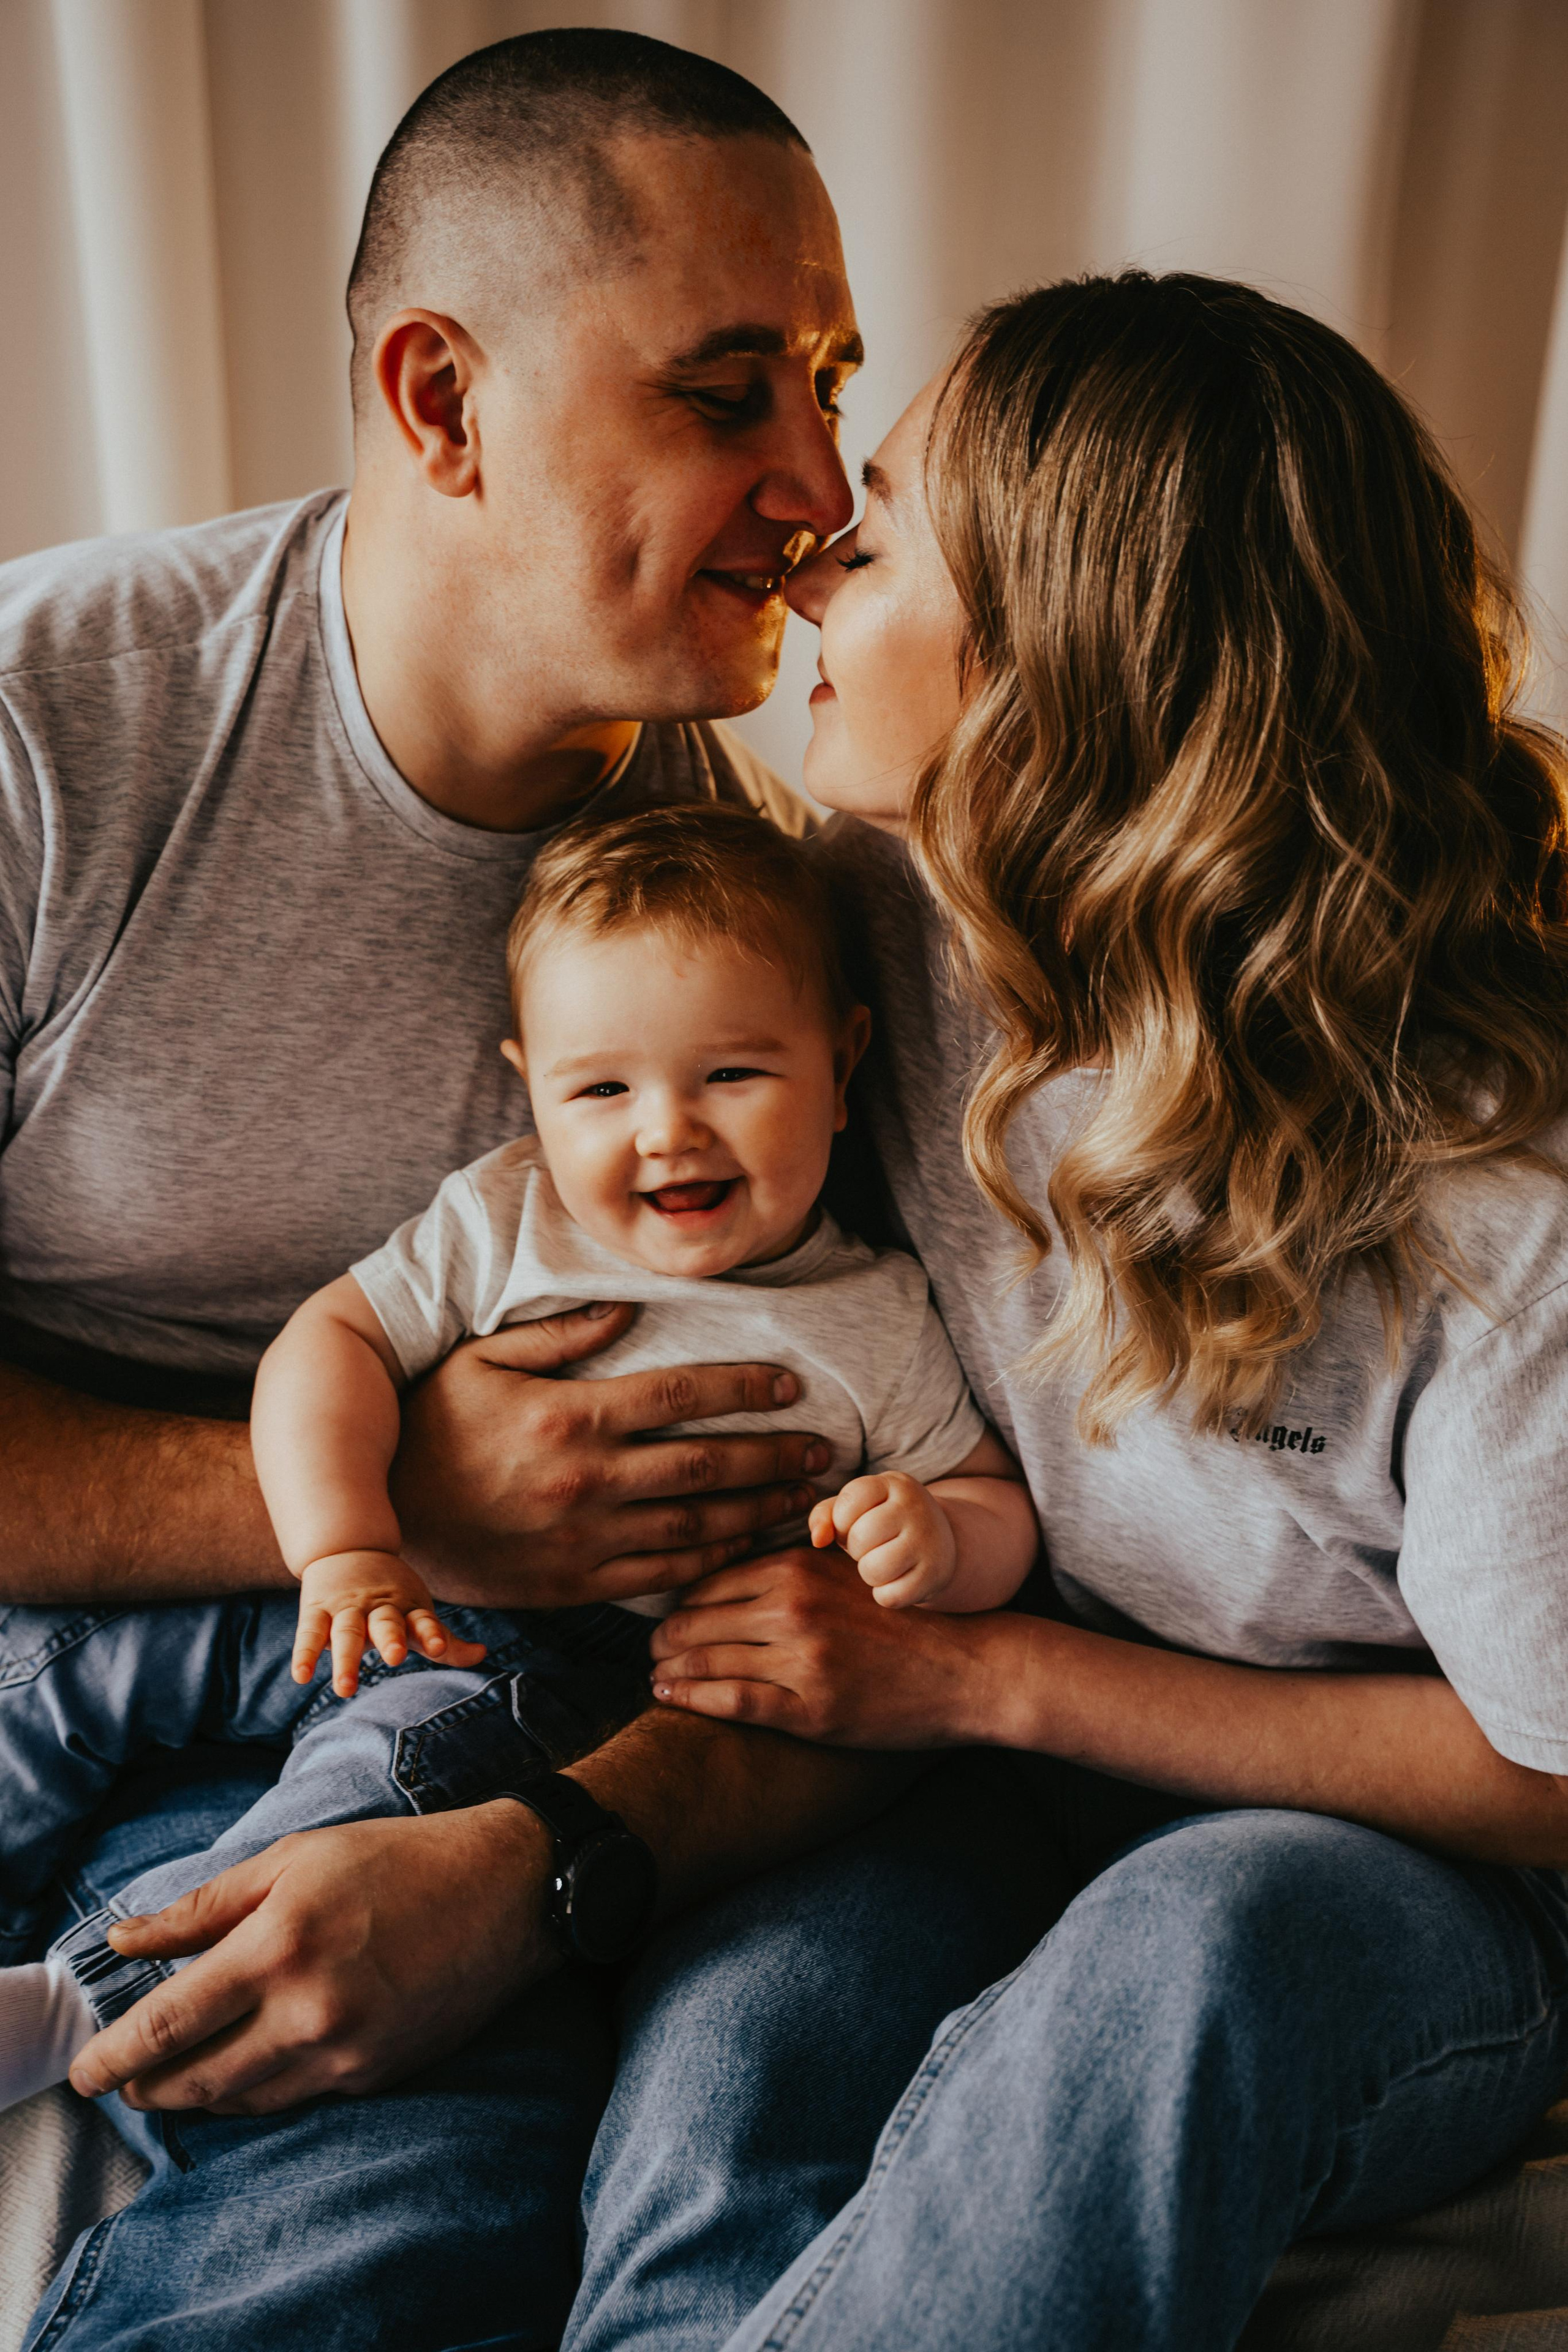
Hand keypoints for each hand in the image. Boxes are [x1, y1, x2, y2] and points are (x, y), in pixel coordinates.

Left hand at [68, 1802, 555, 2114]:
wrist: (504, 1891)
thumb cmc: (396, 1860)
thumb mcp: (293, 1859)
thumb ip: (204, 1906)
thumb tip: (125, 1939)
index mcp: (280, 1946)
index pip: (170, 2021)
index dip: (116, 2052)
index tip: (86, 2068)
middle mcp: (308, 2011)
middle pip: (197, 2079)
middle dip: (148, 2087)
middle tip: (121, 2080)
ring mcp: (345, 2051)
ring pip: (242, 2101)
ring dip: (197, 2097)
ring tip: (172, 2079)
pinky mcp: (375, 2074)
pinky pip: (294, 2098)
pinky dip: (256, 2091)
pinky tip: (243, 2070)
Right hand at [292, 1548, 488, 1696]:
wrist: (348, 1549)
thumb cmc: (391, 1593)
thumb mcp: (418, 1610)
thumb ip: (444, 1640)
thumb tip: (483, 1655)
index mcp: (406, 1607)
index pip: (422, 1620)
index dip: (430, 1632)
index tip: (437, 1647)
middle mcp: (377, 1607)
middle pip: (385, 1623)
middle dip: (390, 1639)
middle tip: (394, 1658)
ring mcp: (346, 1608)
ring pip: (346, 1632)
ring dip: (346, 1659)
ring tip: (345, 1689)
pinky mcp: (317, 1611)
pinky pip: (309, 1633)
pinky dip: (305, 1654)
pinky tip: (301, 1676)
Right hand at [392, 1304, 830, 1609]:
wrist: (384, 1519)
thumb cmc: (431, 1425)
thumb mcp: (480, 1361)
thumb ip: (559, 1335)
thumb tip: (628, 1308)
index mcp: (569, 1417)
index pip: (680, 1395)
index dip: (743, 1387)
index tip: (790, 1383)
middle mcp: (586, 1481)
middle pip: (706, 1464)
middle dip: (774, 1454)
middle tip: (824, 1449)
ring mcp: (584, 1539)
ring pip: (697, 1524)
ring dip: (760, 1509)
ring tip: (807, 1497)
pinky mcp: (576, 1584)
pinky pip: (662, 1574)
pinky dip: (715, 1560)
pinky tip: (750, 1544)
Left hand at [649, 1546, 1004, 1745]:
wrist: (966, 1669)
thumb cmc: (903, 1620)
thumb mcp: (849, 1573)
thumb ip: (796, 1565)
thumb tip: (734, 1563)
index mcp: (802, 1567)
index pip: (713, 1578)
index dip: (681, 1597)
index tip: (667, 1611)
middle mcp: (795, 1607)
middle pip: (699, 1617)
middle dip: (665, 1634)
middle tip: (650, 1646)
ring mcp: (801, 1659)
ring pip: (707, 1657)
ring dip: (669, 1665)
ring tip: (653, 1671)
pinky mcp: (811, 1708)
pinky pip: (732, 1700)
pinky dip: (689, 1696)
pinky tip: (666, 1694)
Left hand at [809, 1472, 955, 1606]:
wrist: (941, 1542)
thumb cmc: (885, 1523)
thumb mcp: (858, 1508)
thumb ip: (826, 1515)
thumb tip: (817, 1539)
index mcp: (894, 1483)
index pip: (849, 1502)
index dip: (842, 1521)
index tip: (858, 1523)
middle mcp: (915, 1508)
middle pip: (859, 1538)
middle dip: (857, 1549)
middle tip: (874, 1545)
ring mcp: (928, 1542)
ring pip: (872, 1569)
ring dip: (869, 1573)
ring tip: (885, 1562)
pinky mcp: (934, 1575)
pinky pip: (889, 1596)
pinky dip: (886, 1594)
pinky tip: (899, 1579)